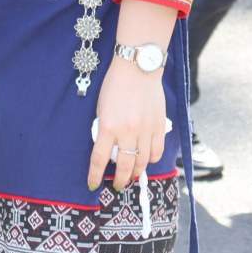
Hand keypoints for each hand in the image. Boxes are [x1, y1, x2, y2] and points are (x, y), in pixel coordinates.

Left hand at [88, 58, 167, 191]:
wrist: (137, 67)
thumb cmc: (115, 85)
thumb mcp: (101, 108)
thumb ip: (104, 129)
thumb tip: (108, 150)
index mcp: (108, 127)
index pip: (99, 160)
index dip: (94, 175)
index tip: (93, 184)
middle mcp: (127, 132)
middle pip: (124, 167)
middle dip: (119, 180)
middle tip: (117, 184)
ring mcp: (144, 130)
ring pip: (142, 163)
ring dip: (136, 173)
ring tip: (132, 176)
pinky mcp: (158, 126)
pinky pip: (156, 151)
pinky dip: (151, 159)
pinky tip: (146, 160)